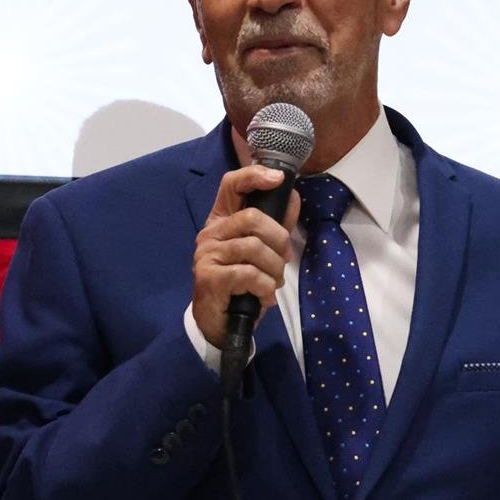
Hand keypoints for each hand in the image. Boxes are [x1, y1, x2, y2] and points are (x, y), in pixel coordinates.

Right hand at [191, 165, 301, 349]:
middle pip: (252, 218)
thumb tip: (293, 197)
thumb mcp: (262, 253)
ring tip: (272, 283)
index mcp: (222, 221)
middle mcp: (210, 233)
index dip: (254, 175)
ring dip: (274, 269)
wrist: (219, 324)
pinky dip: (264, 286)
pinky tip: (264, 296)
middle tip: (282, 261)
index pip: (231, 184)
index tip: (278, 179)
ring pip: (254, 248)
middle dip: (279, 241)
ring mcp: (206, 254)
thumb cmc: (241, 285)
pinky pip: (248, 273)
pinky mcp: (208, 277)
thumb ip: (276, 226)